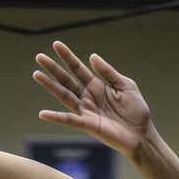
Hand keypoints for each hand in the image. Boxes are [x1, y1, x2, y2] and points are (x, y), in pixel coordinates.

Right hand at [33, 42, 151, 155]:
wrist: (142, 133)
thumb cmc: (136, 110)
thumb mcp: (125, 85)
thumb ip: (108, 73)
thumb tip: (92, 56)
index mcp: (97, 85)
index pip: (78, 68)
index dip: (67, 57)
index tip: (56, 45)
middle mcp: (88, 96)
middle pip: (67, 80)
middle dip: (53, 68)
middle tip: (39, 57)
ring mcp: (86, 110)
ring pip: (64, 95)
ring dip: (50, 86)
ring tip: (37, 74)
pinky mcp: (88, 124)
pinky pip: (70, 120)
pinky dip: (56, 117)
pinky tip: (43, 113)